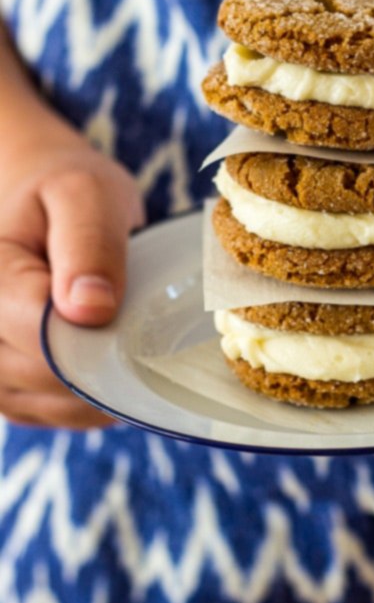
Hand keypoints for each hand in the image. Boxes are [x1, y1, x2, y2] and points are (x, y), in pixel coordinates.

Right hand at [0, 142, 143, 428]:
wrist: (36, 198)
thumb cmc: (63, 190)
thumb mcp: (86, 192)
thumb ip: (89, 244)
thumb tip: (90, 309)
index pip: (39, 329)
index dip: (93, 331)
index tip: (125, 310)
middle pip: (42, 372)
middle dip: (100, 356)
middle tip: (131, 317)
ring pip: (44, 401)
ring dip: (96, 384)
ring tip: (119, 337)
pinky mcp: (2, 385)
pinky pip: (47, 412)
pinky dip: (88, 400)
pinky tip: (107, 365)